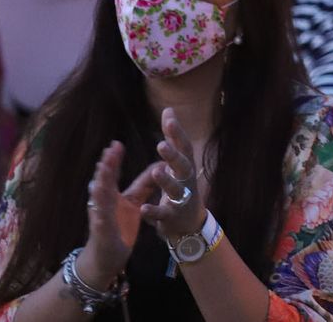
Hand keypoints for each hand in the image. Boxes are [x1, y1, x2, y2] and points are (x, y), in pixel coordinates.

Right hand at [76, 141, 156, 288]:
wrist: (108, 256)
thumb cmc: (119, 226)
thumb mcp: (134, 202)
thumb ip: (144, 185)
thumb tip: (159, 165)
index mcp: (110, 195)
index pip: (111, 174)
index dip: (113, 160)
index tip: (116, 144)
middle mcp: (102, 203)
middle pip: (103, 181)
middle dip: (106, 166)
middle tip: (109, 150)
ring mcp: (100, 216)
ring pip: (98, 199)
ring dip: (100, 184)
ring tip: (102, 171)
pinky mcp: (102, 232)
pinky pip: (101, 223)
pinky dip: (101, 214)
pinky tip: (101, 208)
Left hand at [140, 109, 205, 240]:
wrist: (189, 223)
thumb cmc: (181, 186)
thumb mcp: (179, 162)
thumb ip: (173, 138)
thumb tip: (168, 109)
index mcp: (186, 166)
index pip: (184, 146)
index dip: (177, 133)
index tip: (169, 119)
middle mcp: (187, 181)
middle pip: (183, 166)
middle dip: (173, 156)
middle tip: (161, 145)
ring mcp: (181, 199)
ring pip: (174, 189)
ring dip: (166, 181)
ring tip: (156, 171)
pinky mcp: (171, 217)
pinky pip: (162, 214)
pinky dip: (154, 212)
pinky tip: (143, 208)